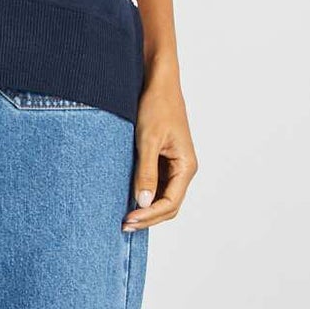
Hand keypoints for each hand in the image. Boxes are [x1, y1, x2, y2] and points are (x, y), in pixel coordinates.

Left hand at [123, 75, 195, 230]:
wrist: (158, 83)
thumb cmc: (157, 106)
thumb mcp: (147, 140)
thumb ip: (146, 173)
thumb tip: (144, 203)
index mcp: (186, 166)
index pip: (170, 203)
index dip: (149, 216)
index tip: (128, 220)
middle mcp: (183, 169)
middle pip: (168, 206)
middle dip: (148, 217)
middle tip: (123, 225)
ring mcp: (174, 166)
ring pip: (162, 198)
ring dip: (145, 209)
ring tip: (123, 215)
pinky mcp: (163, 160)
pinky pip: (156, 185)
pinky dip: (143, 195)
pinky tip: (127, 198)